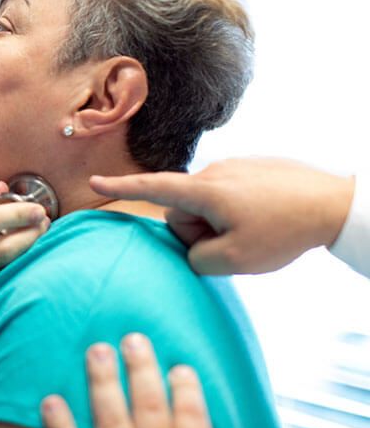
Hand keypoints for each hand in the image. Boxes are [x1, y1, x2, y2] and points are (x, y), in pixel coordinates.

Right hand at [0, 182, 49, 333]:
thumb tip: (2, 189)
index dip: (17, 215)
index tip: (37, 208)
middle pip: (1, 253)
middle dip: (31, 237)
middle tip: (45, 223)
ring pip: (1, 274)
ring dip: (25, 256)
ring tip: (37, 238)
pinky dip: (8, 273)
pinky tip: (19, 261)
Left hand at [41, 333, 211, 427]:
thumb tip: (190, 399)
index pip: (194, 424)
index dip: (189, 394)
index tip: (182, 366)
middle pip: (150, 411)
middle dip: (142, 372)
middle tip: (134, 338)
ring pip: (112, 420)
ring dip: (104, 384)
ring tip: (97, 350)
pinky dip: (60, 424)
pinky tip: (50, 400)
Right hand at [88, 158, 354, 273]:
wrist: (335, 203)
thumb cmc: (283, 231)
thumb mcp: (233, 260)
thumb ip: (196, 258)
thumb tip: (193, 247)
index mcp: (204, 191)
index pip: (151, 188)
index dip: (119, 187)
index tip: (92, 182)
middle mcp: (213, 173)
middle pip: (184, 209)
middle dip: (197, 231)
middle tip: (232, 244)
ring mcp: (235, 167)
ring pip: (208, 204)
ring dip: (220, 223)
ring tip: (256, 230)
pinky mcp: (253, 168)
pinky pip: (230, 195)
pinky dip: (239, 211)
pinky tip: (267, 218)